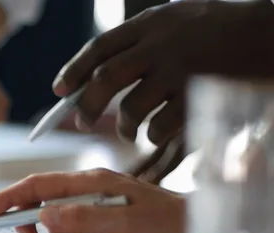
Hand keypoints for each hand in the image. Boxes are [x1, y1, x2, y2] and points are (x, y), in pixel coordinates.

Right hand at [0, 169, 185, 232]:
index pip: (39, 185)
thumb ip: (82, 218)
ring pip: (59, 222)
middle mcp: (90, 188)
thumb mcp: (125, 225)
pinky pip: (76, 231)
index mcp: (92, 181)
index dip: (8, 198)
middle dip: (37, 225)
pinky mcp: (102, 219)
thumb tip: (43, 216)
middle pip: (44, 203)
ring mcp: (96, 204)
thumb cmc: (168, 227)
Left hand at [52, 0, 273, 145]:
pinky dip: (152, 135)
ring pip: (131, 108)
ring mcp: (179, 70)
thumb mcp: (179, 20)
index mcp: (152, 23)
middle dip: (87, 104)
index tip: (58, 91)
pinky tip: (156, 133)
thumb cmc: (223, 29)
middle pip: (105, 78)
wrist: (273, 33)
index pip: (100, 47)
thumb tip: (99, 73)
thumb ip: (143, 41)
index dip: (73, 70)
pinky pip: (159, 126)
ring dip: (124, 127)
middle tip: (82, 120)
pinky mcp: (197, 97)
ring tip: (129, 131)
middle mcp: (161, 43)